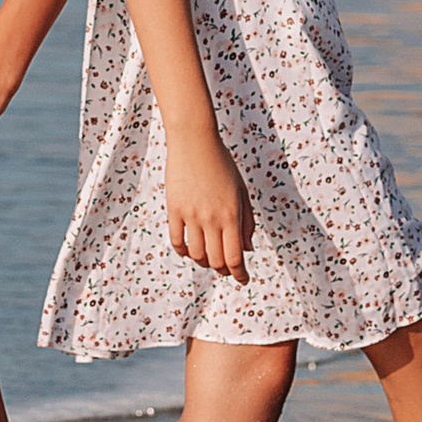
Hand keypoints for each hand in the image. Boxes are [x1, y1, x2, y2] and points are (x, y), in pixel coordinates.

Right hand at [165, 124, 250, 276]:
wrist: (195, 142)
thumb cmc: (222, 164)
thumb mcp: (242, 191)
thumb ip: (247, 221)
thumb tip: (247, 249)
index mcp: (232, 215)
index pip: (235, 257)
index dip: (240, 274)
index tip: (243, 279)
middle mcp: (211, 219)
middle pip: (216, 260)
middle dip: (223, 270)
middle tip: (226, 269)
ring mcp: (190, 215)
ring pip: (196, 254)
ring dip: (204, 262)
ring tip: (208, 258)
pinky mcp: (174, 210)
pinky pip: (177, 241)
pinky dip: (184, 251)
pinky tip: (189, 250)